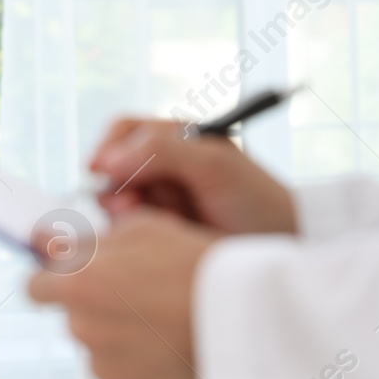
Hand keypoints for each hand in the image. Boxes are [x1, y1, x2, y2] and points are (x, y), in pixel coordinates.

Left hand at [29, 208, 218, 378]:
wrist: (255, 327)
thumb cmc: (205, 271)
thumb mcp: (150, 228)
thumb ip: (98, 240)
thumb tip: (69, 247)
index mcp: (80, 283)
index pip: (36, 286)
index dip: (55, 280)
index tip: (72, 279)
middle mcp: (83, 328)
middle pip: (73, 316)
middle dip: (98, 307)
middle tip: (144, 298)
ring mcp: (104, 369)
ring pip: (99, 349)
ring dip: (121, 338)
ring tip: (168, 326)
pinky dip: (141, 370)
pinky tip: (173, 353)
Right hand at [91, 118, 296, 234]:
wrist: (281, 248)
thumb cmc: (256, 199)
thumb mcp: (213, 164)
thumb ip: (161, 151)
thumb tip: (105, 162)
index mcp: (175, 137)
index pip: (123, 130)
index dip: (106, 148)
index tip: (98, 171)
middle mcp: (162, 164)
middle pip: (112, 167)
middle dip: (117, 187)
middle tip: (133, 206)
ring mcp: (159, 198)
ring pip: (116, 200)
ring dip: (128, 212)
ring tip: (158, 222)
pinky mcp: (158, 229)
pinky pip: (128, 228)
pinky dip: (137, 231)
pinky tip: (162, 234)